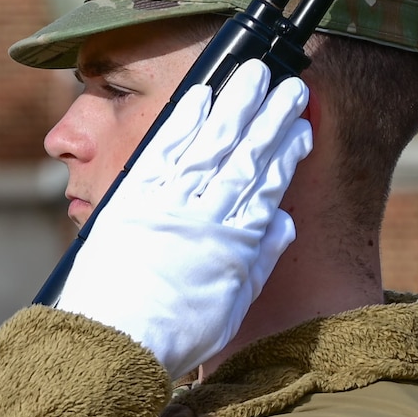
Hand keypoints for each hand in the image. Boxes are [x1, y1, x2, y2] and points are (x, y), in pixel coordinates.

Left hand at [56, 59, 312, 375]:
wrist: (115, 342)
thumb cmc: (174, 333)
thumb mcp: (232, 303)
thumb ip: (259, 258)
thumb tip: (285, 222)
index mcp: (236, 244)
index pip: (270, 184)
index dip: (288, 151)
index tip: (302, 127)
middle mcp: (206, 216)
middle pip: (245, 154)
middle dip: (271, 116)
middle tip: (291, 85)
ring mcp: (169, 202)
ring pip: (209, 143)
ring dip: (234, 104)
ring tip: (253, 75)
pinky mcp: (133, 197)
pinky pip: (163, 149)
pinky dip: (184, 119)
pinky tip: (200, 95)